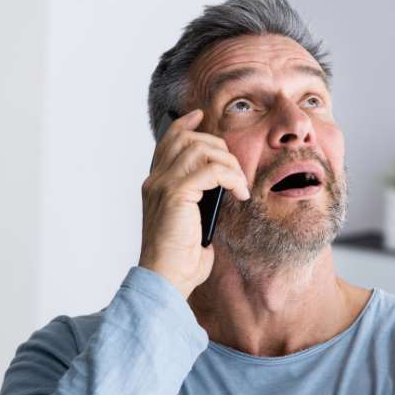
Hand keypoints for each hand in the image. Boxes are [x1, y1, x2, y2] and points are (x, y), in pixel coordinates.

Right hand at [138, 108, 250, 299]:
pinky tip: (239, 193)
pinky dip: (231, 177)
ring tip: (240, 185)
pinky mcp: (176, 195)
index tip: (202, 116)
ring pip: (201, 150)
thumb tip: (221, 186)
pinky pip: (210, 170)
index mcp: (156, 184)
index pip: (168, 142)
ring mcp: (162, 186)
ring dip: (229, 163)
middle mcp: (155, 181)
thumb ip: (199, 199)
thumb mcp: (192, 221)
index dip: (186, 125)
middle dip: (220, 148)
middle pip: (189, 140)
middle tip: (237, 173)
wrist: (167, 278)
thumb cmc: (181, 258)